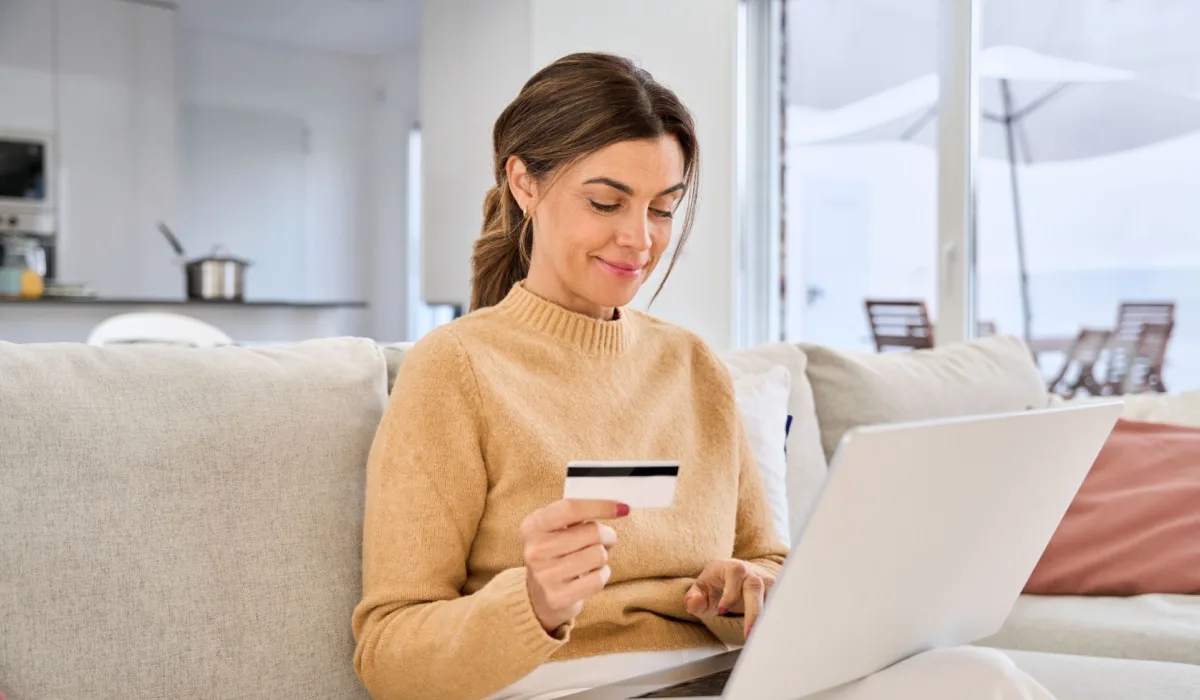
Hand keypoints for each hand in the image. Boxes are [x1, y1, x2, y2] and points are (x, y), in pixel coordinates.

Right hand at [522, 499, 629, 633]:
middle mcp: (535, 550)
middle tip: (605, 539)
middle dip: (607, 535)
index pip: (570, 509)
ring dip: (603, 556)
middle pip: (592, 532)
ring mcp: (545, 576)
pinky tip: (591, 574)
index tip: (623, 508)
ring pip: (599, 555)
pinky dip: (602, 575)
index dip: (601, 506)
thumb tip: (618, 507)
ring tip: (592, 558)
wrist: (538, 594)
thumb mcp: (556, 528)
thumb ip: (578, 514)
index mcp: (533, 525)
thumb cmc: (556, 552)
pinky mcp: (557, 598)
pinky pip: (598, 580)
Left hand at [684, 560, 774, 637]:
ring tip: (761, 639)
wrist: (732, 578)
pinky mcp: (776, 594)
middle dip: (753, 611)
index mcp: (732, 567)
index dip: (730, 593)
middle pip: (757, 586)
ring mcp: (766, 582)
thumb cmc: (716, 585)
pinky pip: (779, 606)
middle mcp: (752, 572)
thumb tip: (695, 603)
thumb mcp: (700, 590)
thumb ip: (694, 598)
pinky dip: (774, 620)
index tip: (722, 611)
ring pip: (772, 596)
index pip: (736, 573)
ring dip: (767, 618)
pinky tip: (769, 636)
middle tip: (748, 634)